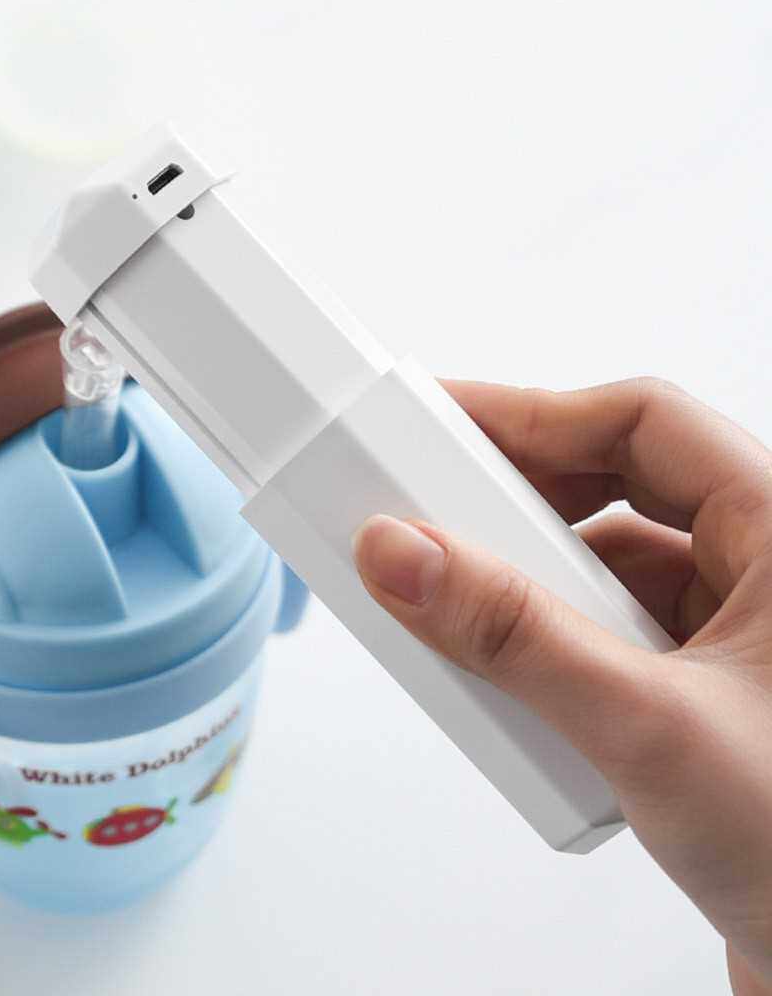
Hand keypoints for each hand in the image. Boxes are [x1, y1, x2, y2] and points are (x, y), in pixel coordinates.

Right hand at [352, 377, 771, 995]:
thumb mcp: (649, 728)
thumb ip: (516, 637)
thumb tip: (406, 556)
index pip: (641, 423)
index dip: (536, 413)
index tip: (441, 426)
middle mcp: (761, 571)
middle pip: (615, 487)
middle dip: (517, 504)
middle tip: (432, 513)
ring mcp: (728, 633)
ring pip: (604, 564)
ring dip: (527, 581)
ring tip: (463, 606)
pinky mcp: (696, 688)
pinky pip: (602, 629)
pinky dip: (546, 639)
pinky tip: (510, 676)